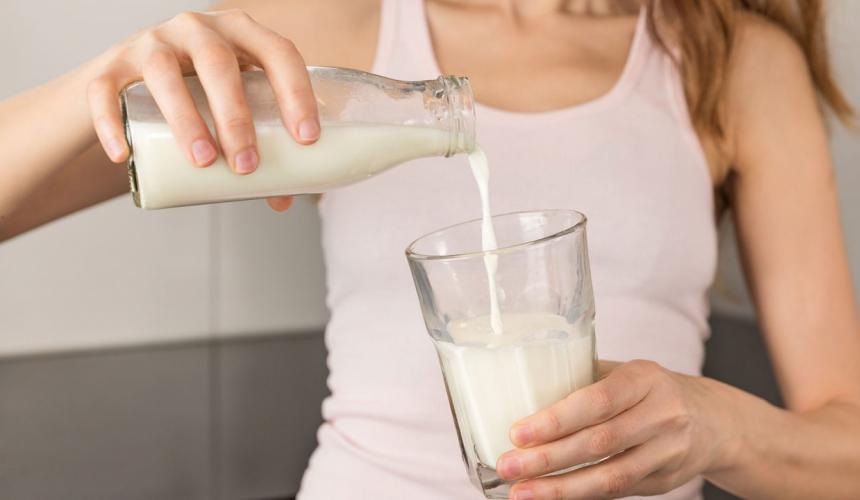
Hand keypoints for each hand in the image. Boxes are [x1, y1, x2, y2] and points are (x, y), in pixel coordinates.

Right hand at [88, 9, 318, 209]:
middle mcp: (196, 29)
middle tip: (247, 166)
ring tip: (203, 162)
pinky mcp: (112, 64)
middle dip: (236, 116)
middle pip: (218, 63)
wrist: (134, 79)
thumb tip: (282, 199)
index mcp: (240, 34)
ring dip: (185, 119)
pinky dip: (111, 122)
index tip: (307, 139)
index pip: (277, 51)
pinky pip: (106, 89)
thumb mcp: (234, 110)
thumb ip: (260, 148)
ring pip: (163, 72)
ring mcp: (151, 42)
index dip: (296, 92)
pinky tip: (124, 155)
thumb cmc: (201, 94)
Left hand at [497, 360, 739, 499]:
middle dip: (547, 459)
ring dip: (560, 489)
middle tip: (508, 466)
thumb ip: (583, 380)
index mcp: (645, 379)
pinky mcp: (665, 482)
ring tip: (521, 492)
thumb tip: (520, 391)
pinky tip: (552, 497)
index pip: (597, 401)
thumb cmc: (650, 390)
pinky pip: (617, 492)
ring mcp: (667, 453)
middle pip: (599, 443)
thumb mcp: (624, 372)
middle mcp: (662, 415)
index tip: (517, 433)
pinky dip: (581, 496)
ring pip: (610, 478)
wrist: (713, 421)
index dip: (556, 420)